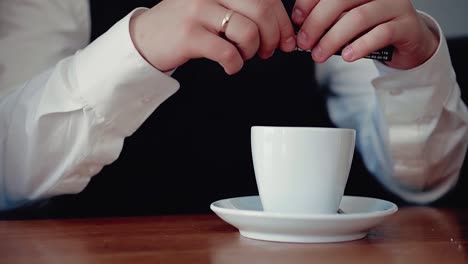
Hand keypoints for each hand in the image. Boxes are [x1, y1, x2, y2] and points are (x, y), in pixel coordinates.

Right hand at [129, 0, 296, 74]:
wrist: (146, 37)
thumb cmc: (187, 25)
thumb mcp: (215, 7)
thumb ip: (244, 10)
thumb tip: (282, 29)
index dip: (283, 21)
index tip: (287, 39)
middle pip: (262, 10)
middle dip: (273, 37)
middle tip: (266, 51)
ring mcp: (198, 10)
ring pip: (248, 31)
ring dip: (252, 51)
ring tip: (242, 56)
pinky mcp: (190, 35)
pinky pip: (227, 52)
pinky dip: (235, 64)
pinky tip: (229, 65)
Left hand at [292, 0, 438, 68]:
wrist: (409, 42)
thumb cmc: (372, 29)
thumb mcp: (347, 21)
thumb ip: (329, 19)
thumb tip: (300, 27)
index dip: (309, 2)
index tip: (296, 19)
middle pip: (341, 0)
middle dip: (317, 22)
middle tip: (305, 42)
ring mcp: (395, 5)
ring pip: (359, 17)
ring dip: (333, 38)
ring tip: (319, 55)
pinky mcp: (407, 25)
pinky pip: (381, 33)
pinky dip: (360, 46)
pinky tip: (346, 56)